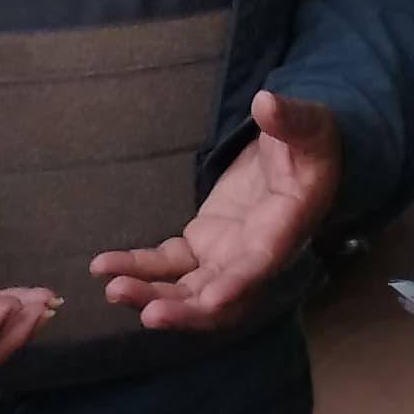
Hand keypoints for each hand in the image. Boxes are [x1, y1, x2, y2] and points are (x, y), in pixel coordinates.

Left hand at [89, 92, 341, 332]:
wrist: (297, 161)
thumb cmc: (310, 144)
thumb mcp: (308, 126)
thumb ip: (289, 118)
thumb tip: (267, 102)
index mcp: (284, 230)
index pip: (261, 265)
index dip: (238, 286)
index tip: (211, 300)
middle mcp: (253, 256)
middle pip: (219, 297)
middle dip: (185, 309)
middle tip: (148, 311)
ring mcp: (225, 255)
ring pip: (188, 288)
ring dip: (153, 294)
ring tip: (113, 288)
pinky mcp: (202, 245)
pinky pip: (168, 265)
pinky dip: (139, 269)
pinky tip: (104, 267)